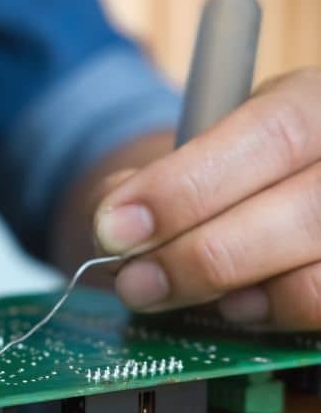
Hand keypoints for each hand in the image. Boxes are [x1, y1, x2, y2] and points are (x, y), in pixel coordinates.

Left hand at [95, 69, 320, 330]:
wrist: (262, 196)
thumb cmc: (223, 174)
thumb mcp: (185, 156)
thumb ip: (145, 182)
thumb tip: (112, 226)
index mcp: (315, 102)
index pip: (273, 134)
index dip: (187, 187)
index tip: (114, 229)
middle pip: (303, 208)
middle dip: (202, 255)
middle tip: (133, 282)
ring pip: (317, 271)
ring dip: (232, 288)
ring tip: (170, 292)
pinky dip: (272, 310)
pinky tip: (232, 303)